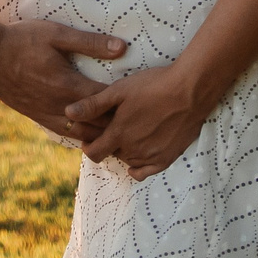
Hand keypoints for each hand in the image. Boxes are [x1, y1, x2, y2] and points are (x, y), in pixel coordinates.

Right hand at [0, 18, 126, 139]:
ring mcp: (46, 114)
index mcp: (69, 86)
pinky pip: (64, 132)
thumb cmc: (22, 40)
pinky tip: (89, 132)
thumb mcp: (57, 34)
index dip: (125, 104)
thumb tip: (122, 48)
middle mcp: (60, 106)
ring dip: (100, 134)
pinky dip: (80, 135)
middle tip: (137, 123)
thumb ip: (90, 43)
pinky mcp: (36, 116)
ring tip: (118, 133)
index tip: (142, 102)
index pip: (106, 102)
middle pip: (97, 124)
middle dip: (117, 124)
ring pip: (81, 134)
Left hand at [65, 63, 210, 178]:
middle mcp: (133, 150)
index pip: (94, 152)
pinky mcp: (167, 158)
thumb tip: (67, 112)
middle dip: (108, 145)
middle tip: (111, 130)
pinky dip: (139, 168)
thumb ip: (93, 104)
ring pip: (128, 161)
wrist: (190, 91)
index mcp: (118, 134)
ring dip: (123, 152)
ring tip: (127, 136)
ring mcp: (151, 156)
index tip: (89, 139)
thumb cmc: (153, 86)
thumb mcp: (119, 91)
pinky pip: (146, 172)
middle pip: (112, 155)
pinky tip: (136, 162)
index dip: (88, 146)